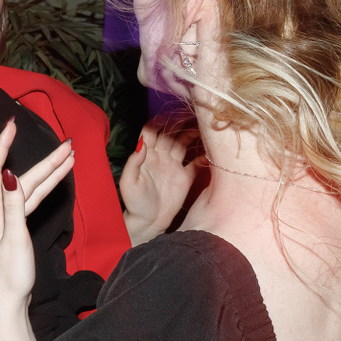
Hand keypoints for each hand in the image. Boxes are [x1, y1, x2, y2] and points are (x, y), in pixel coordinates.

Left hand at [0, 121, 74, 314]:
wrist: (6, 301)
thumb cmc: (8, 275)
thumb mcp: (14, 239)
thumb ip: (13, 206)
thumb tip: (9, 174)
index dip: (3, 146)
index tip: (12, 125)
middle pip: (21, 177)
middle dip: (44, 159)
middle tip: (67, 143)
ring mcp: (9, 218)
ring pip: (31, 188)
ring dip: (50, 172)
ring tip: (70, 156)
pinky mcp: (18, 227)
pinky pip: (34, 201)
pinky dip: (47, 188)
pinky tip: (59, 178)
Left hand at [119, 118, 197, 245]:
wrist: (148, 223)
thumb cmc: (135, 203)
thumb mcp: (129, 183)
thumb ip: (134, 163)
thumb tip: (141, 143)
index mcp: (146, 155)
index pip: (152, 131)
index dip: (159, 122)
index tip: (169, 118)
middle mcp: (161, 156)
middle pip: (171, 134)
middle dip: (180, 124)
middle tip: (193, 117)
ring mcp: (174, 166)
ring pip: (185, 143)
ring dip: (193, 135)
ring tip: (204, 129)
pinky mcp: (185, 177)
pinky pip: (196, 163)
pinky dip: (204, 156)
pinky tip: (212, 152)